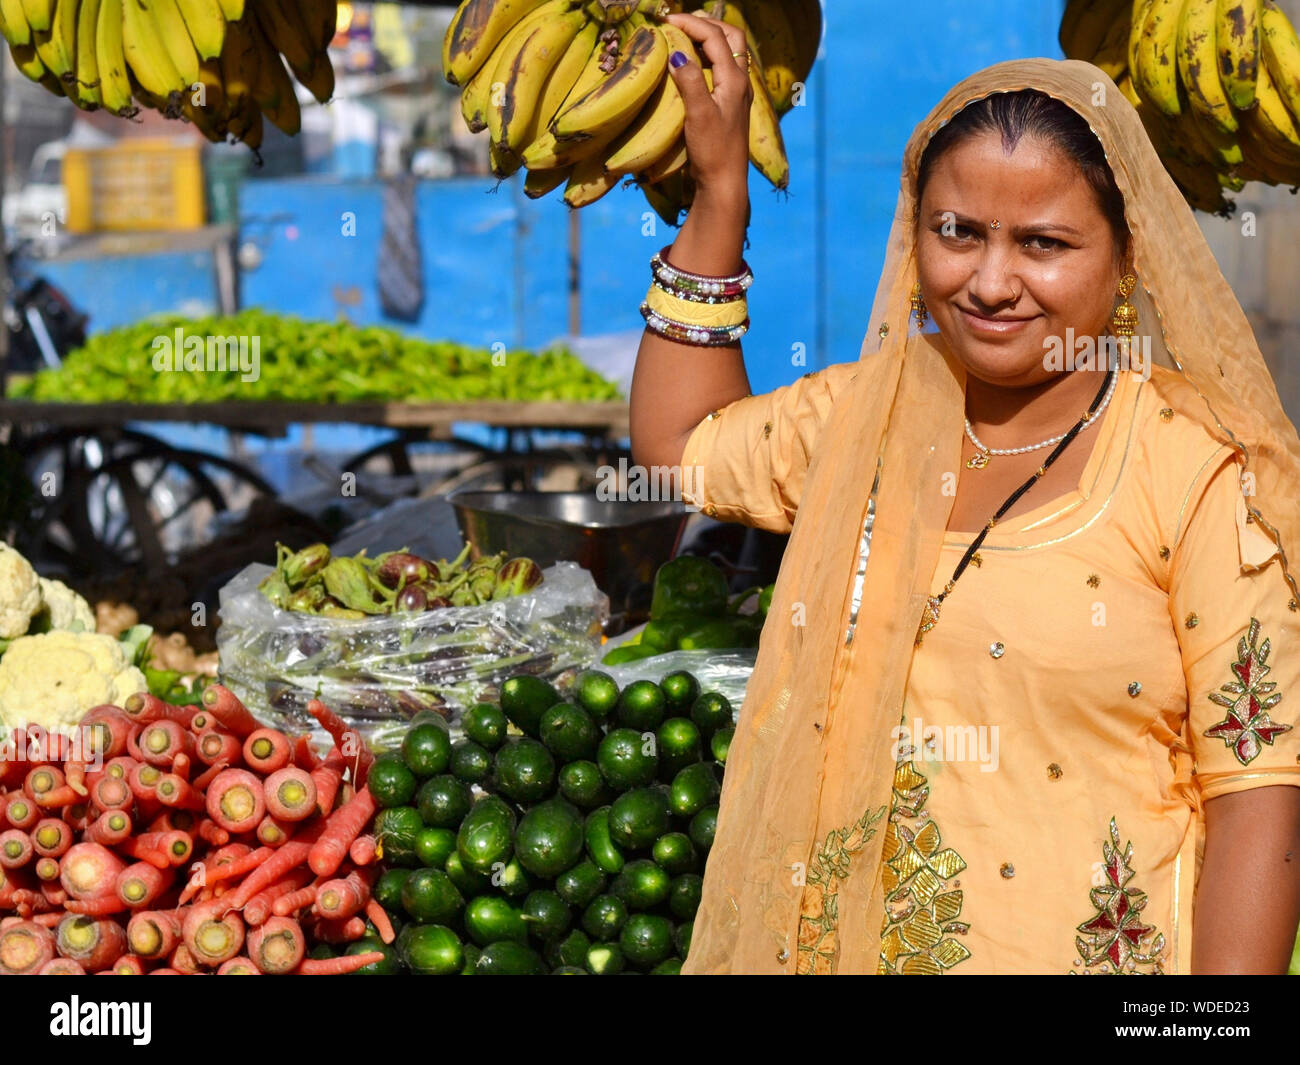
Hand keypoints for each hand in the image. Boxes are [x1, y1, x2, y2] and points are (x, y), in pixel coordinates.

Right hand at [663, 11, 751, 196]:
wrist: (724, 182)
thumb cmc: (713, 151)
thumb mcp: (699, 114)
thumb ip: (691, 81)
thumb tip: (678, 54)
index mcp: (735, 79)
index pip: (716, 37)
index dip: (692, 24)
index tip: (667, 21)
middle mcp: (740, 82)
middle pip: (731, 37)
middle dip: (707, 24)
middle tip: (681, 23)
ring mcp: (738, 93)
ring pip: (730, 52)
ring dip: (711, 38)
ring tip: (687, 36)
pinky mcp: (731, 105)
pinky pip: (725, 68)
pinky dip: (711, 56)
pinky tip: (696, 64)